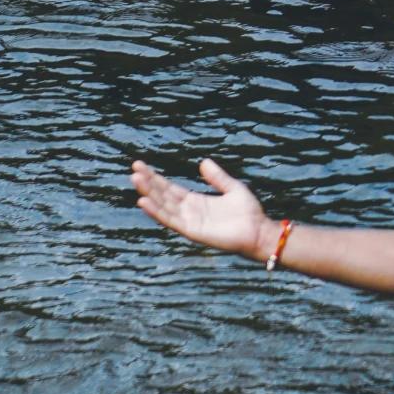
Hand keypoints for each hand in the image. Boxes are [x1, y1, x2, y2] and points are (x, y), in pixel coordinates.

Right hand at [130, 158, 270, 257]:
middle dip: (148, 183)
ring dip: (148, 194)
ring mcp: (189, 221)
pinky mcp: (192, 231)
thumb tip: (203, 161)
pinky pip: (171, 220)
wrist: (259, 231)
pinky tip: (144, 202)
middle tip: (134, 169)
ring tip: (135, 180)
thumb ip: (217, 177)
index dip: (155, 178)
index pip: (169, 188)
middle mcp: (188, 211)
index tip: (141, 166)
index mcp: (195, 201)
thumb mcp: (232, 188)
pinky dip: (157, 212)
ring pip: (163, 206)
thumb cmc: (249, 212)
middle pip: (163, 195)